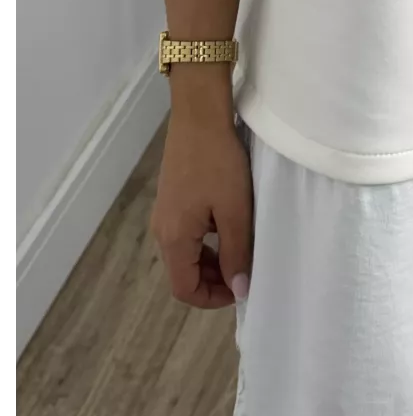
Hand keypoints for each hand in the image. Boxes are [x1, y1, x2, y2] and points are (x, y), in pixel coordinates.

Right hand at [150, 111, 253, 308]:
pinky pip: (187, 234)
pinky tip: (229, 226)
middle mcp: (163, 230)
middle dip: (215, 281)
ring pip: (186, 254)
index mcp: (174, 239)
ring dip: (212, 261)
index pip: (184, 289)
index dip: (213, 299)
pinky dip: (207, 242)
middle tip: (247, 271)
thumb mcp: (235, 211)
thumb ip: (236, 253)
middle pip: (184, 273)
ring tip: (243, 250)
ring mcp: (165, 213)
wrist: (198, 117)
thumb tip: (239, 291)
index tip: (242, 290)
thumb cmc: (219, 164)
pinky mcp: (172, 199)